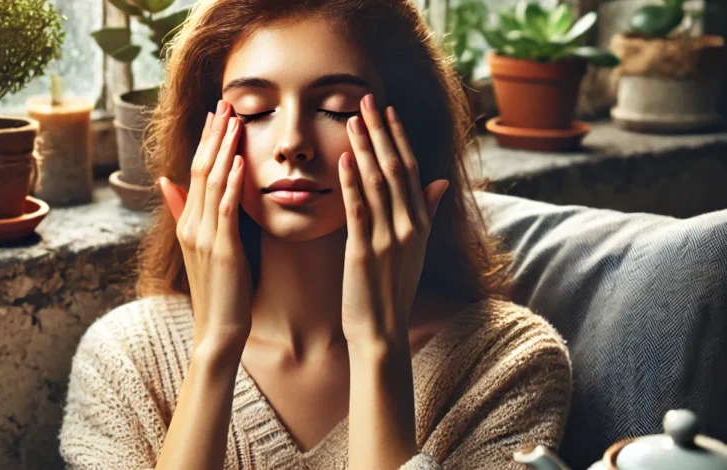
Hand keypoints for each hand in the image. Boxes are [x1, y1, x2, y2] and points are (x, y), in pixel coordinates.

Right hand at [159, 102, 252, 350]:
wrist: (218, 330)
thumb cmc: (218, 291)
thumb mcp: (200, 248)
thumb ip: (184, 213)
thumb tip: (167, 181)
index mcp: (187, 223)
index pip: (195, 172)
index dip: (206, 141)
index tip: (217, 115)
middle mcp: (191, 225)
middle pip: (201, 169)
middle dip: (214, 135)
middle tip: (225, 103)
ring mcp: (204, 237)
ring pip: (213, 183)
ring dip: (224, 149)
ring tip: (234, 120)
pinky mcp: (222, 250)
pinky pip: (227, 210)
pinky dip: (233, 183)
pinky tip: (240, 161)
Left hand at [339, 94, 449, 346]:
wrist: (381, 331)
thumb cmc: (393, 290)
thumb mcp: (416, 250)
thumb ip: (426, 213)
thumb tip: (441, 181)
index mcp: (419, 224)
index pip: (411, 171)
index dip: (398, 138)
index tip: (388, 111)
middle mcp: (408, 227)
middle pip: (395, 169)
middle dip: (380, 132)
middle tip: (367, 99)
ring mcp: (388, 239)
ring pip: (377, 183)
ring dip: (365, 148)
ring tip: (353, 119)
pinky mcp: (364, 252)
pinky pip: (358, 211)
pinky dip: (351, 183)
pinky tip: (344, 159)